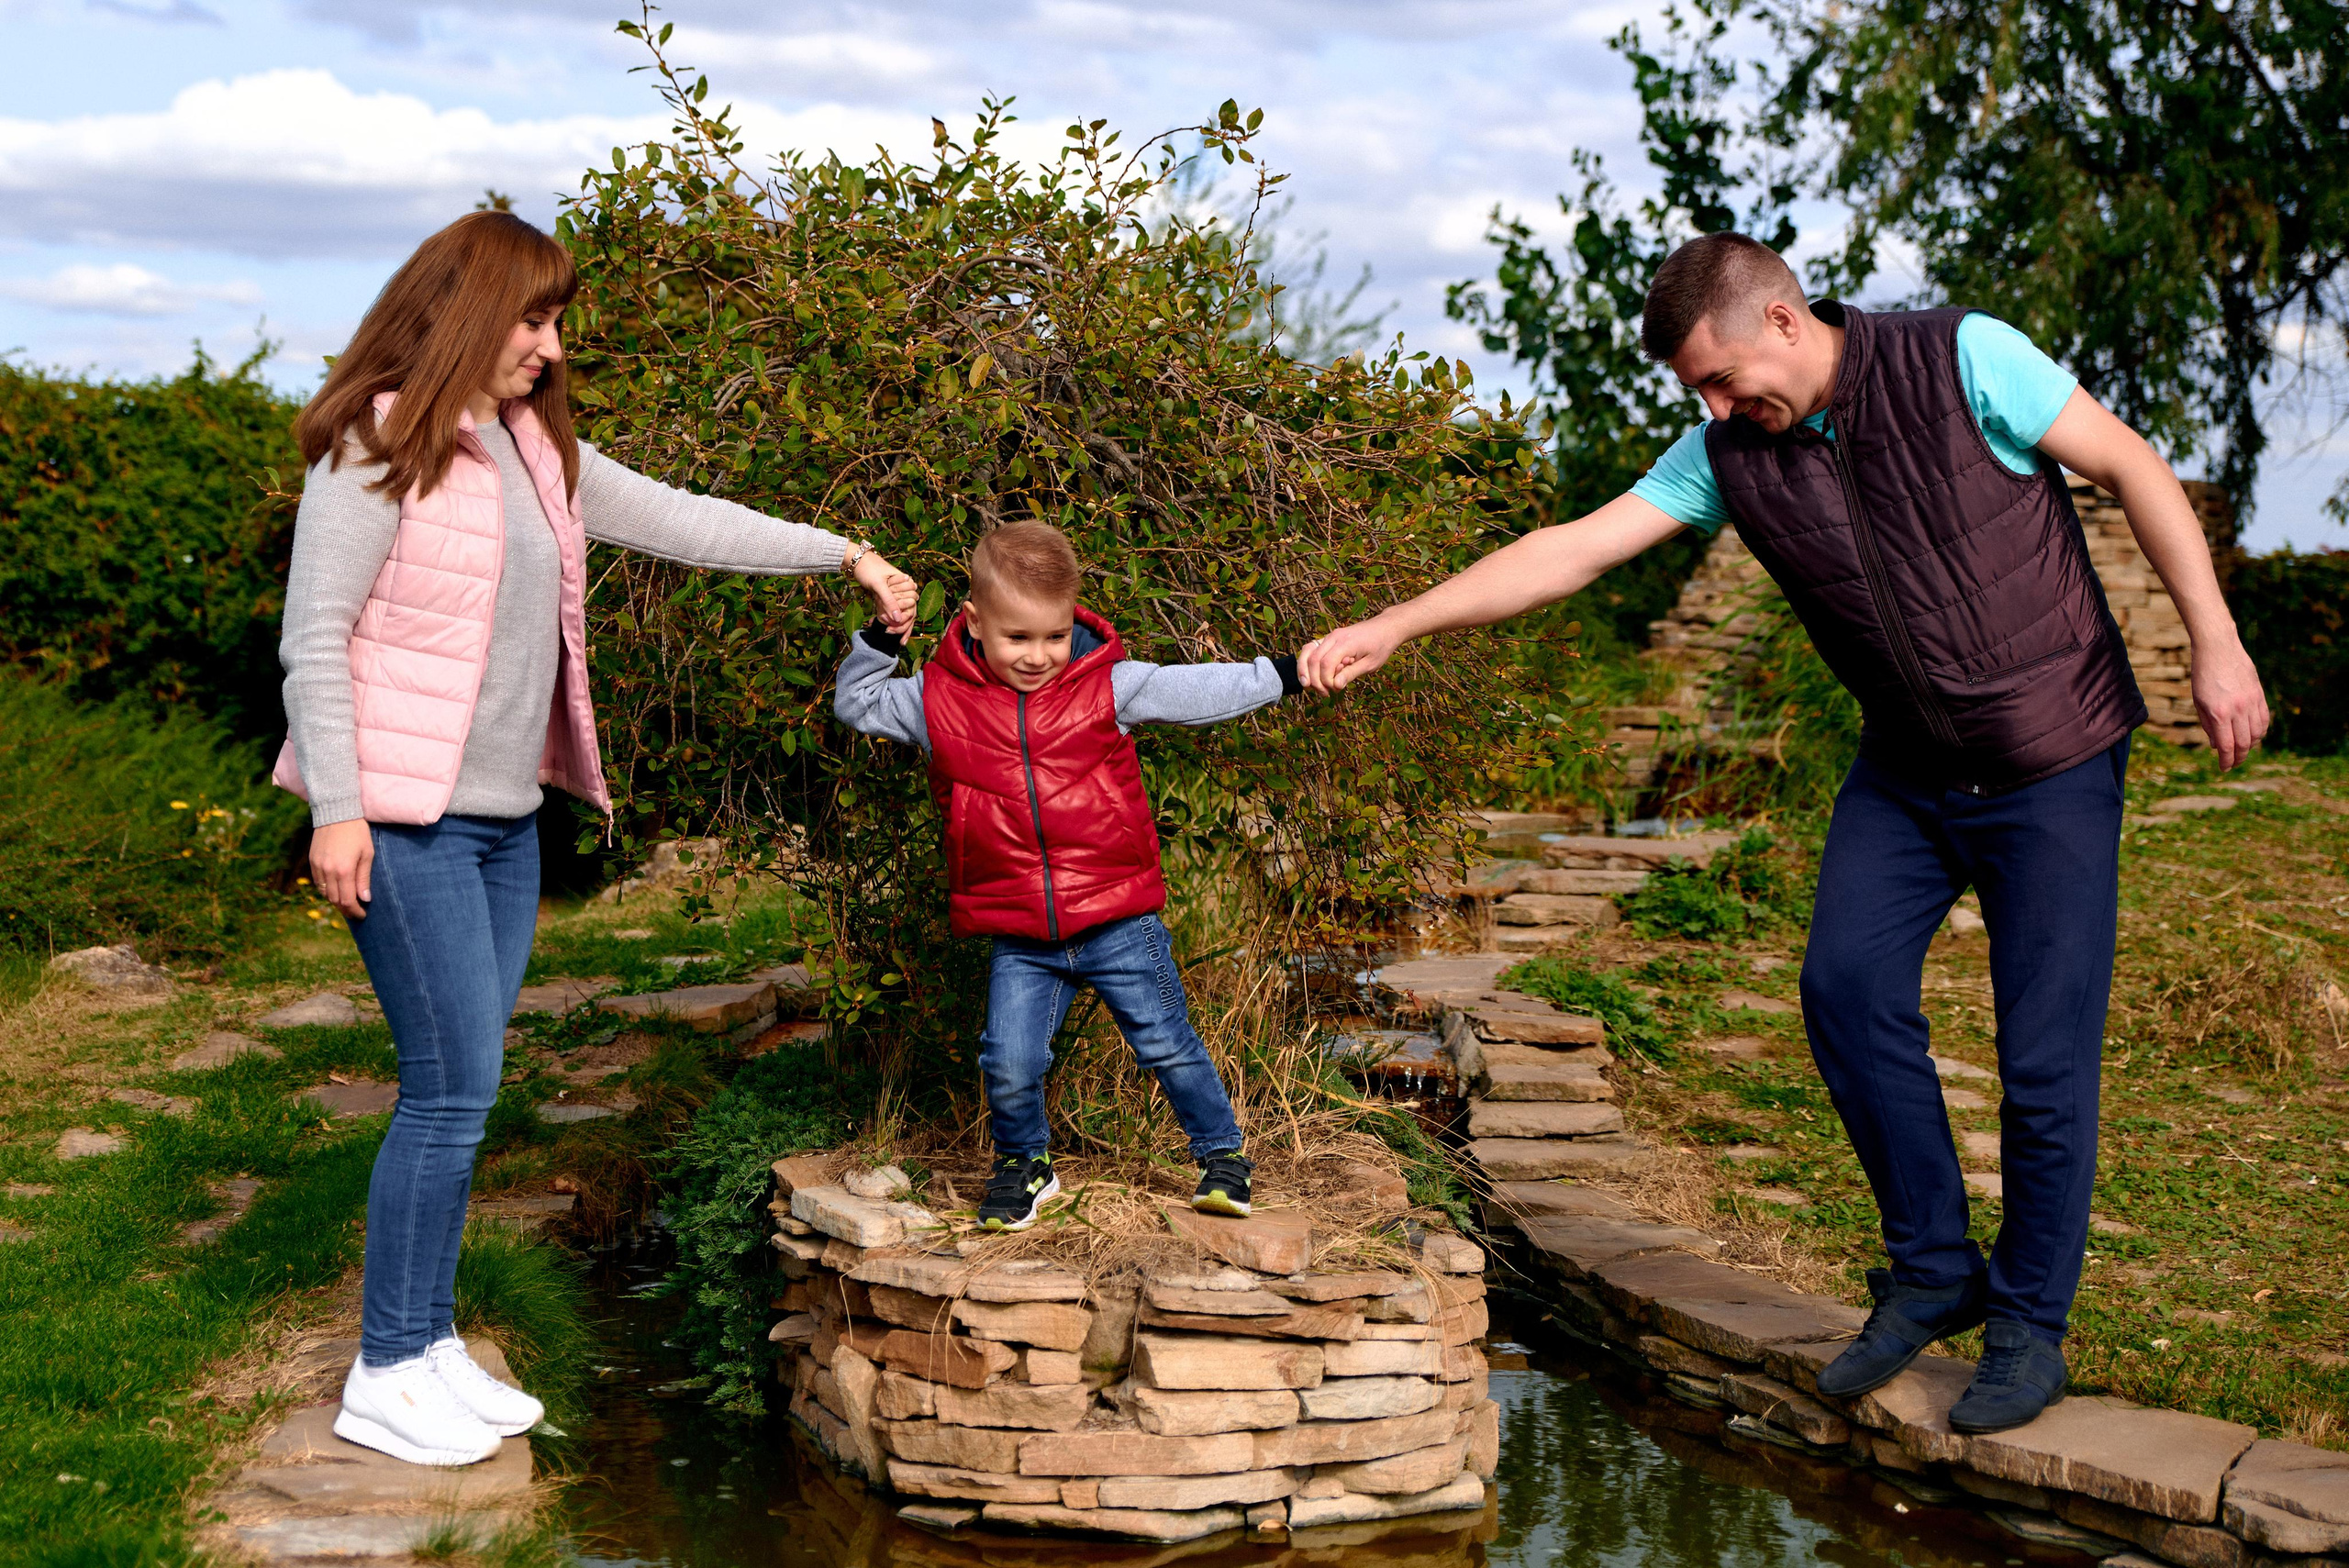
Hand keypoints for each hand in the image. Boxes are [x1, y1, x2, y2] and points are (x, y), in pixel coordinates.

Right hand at [310, 818, 373, 920]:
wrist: (336, 812)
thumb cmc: (357, 832)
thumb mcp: (367, 854)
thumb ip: (364, 878)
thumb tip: (365, 899)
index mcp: (343, 870)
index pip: (347, 900)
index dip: (355, 911)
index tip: (362, 914)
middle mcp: (328, 871)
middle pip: (334, 900)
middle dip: (346, 909)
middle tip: (356, 912)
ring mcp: (317, 866)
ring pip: (324, 893)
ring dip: (335, 901)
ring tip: (347, 903)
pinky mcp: (312, 861)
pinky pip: (318, 883)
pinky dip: (326, 890)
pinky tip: (336, 890)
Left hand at [852, 548, 917, 635]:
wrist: (855, 560)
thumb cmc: (868, 568)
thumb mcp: (879, 585)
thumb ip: (889, 601)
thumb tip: (898, 619)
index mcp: (907, 583)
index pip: (912, 606)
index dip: (906, 620)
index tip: (896, 630)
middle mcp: (904, 589)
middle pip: (908, 611)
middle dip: (900, 625)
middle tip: (889, 632)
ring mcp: (895, 592)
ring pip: (899, 612)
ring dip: (894, 622)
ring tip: (886, 631)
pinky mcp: (886, 595)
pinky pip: (890, 609)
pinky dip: (886, 617)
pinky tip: (879, 623)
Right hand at [1299, 618, 1402, 693]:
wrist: (1385, 628)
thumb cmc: (1381, 646)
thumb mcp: (1370, 664)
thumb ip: (1351, 673)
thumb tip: (1336, 685)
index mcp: (1346, 643)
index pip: (1326, 664)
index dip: (1326, 680)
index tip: (1335, 689)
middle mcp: (1334, 637)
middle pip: (1313, 659)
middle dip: (1314, 679)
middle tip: (1324, 693)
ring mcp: (1329, 636)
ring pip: (1307, 652)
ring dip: (1305, 670)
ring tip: (1309, 686)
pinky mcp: (1328, 639)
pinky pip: (1311, 649)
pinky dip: (1308, 663)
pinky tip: (1311, 675)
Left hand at [2190, 636, 2270, 770]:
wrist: (2218, 648)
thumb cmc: (2203, 675)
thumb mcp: (2199, 702)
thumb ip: (2208, 725)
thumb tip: (2217, 746)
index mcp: (2218, 713)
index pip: (2226, 746)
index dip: (2226, 761)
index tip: (2224, 768)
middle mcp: (2237, 709)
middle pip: (2243, 743)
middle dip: (2238, 757)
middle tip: (2233, 764)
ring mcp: (2251, 702)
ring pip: (2257, 734)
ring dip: (2250, 746)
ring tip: (2241, 751)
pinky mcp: (2260, 695)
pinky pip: (2264, 720)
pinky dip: (2260, 732)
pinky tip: (2252, 736)